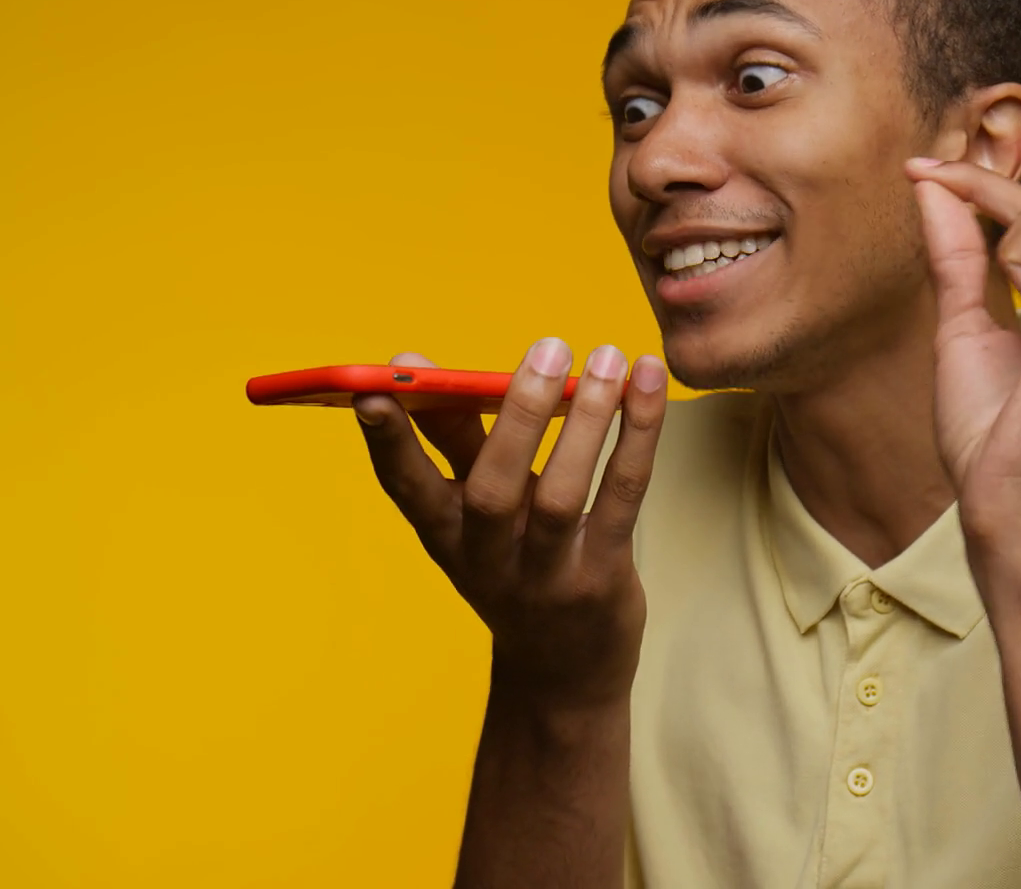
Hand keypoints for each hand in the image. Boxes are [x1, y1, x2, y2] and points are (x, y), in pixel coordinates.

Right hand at [351, 340, 668, 708]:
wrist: (562, 673)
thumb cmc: (515, 564)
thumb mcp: (474, 514)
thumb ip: (454, 439)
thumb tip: (414, 363)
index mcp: (444, 536)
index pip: (404, 487)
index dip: (387, 441)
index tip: (373, 388)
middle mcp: (486, 561)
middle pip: (492, 489)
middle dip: (519, 416)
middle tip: (547, 347)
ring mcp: (545, 577)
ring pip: (561, 496)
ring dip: (588, 420)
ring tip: (608, 357)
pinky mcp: (601, 579)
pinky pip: (622, 499)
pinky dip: (638, 437)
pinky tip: (647, 384)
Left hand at [905, 158, 1020, 567]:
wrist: (1012, 513)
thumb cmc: (994, 440)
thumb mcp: (966, 326)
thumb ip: (958, 253)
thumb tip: (932, 184)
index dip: (991, 184)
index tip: (923, 173)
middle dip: (1006, 204)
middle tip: (985, 276)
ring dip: (1015, 238)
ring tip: (1016, 310)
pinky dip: (1020, 256)